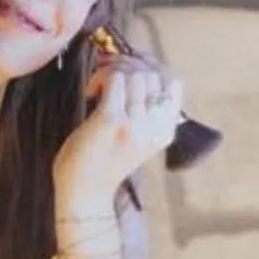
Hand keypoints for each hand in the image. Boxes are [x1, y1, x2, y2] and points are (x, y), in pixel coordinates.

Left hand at [53, 41, 182, 207]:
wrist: (85, 193)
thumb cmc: (104, 163)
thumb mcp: (138, 139)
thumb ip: (146, 112)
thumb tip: (138, 68)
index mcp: (166, 131)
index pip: (173, 84)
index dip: (151, 67)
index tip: (130, 68)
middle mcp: (156, 127)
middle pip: (152, 74)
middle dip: (128, 65)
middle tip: (108, 75)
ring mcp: (135, 123)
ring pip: (134, 73)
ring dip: (113, 70)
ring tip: (98, 85)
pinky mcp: (112, 121)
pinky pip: (114, 79)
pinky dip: (100, 77)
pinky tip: (90, 92)